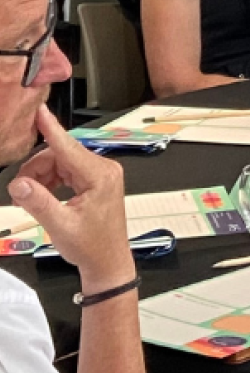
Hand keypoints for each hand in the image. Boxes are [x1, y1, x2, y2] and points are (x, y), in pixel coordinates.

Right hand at [9, 108, 133, 290]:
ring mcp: (101, 174)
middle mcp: (103, 169)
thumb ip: (38, 202)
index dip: (50, 128)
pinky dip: (50, 181)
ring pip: (60, 163)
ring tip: (28, 199)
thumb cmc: (90, 246)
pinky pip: (66, 171)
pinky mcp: (95, 181)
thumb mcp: (60, 225)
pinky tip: (41, 196)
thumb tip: (18, 183)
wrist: (107, 261)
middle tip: (19, 192)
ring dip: (41, 177)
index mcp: (99, 176)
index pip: (68, 147)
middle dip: (35, 170)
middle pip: (59, 155)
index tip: (39, 111)